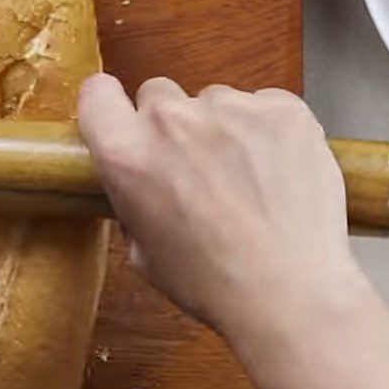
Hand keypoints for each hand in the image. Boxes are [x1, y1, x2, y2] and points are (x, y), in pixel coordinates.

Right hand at [78, 73, 356, 340]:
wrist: (291, 294)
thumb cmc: (211, 282)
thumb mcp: (142, 250)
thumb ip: (132, 198)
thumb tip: (142, 180)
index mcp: (127, 154)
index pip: (96, 93)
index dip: (108, 105)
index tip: (121, 117)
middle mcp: (172, 121)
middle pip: (157, 94)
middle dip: (170, 123)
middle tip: (193, 164)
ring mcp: (230, 108)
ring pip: (214, 101)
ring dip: (221, 128)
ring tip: (245, 176)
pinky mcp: (282, 108)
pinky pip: (263, 105)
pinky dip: (267, 130)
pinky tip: (276, 170)